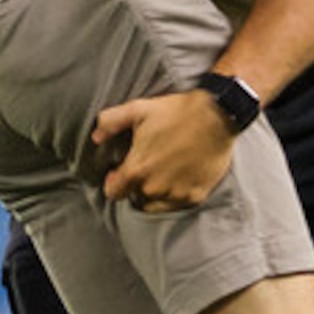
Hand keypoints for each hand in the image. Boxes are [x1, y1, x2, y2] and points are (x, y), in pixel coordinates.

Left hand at [93, 90, 236, 211]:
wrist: (217, 116)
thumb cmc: (177, 112)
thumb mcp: (138, 109)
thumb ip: (111, 122)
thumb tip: (95, 137)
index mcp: (137, 170)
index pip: (114, 192)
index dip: (115, 182)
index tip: (121, 172)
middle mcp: (154, 187)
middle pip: (135, 196)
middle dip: (137, 184)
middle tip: (149, 165)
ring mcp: (176, 194)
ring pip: (155, 203)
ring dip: (156, 191)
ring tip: (165, 171)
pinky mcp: (195, 196)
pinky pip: (177, 203)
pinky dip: (175, 194)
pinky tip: (180, 176)